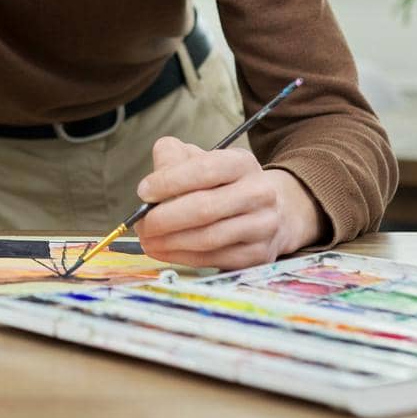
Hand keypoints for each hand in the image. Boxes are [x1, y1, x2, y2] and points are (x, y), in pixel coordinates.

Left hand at [132, 137, 327, 269]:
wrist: (275, 212)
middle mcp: (259, 193)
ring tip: (147, 239)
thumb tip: (149, 186)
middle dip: (164, 218)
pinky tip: (164, 250)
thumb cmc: (225, 185)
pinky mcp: (258, 255)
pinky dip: (182, 256)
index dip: (169, 181)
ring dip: (169, 241)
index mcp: (243, 163)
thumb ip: (173, 159)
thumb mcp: (203, 160)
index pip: (204, 170)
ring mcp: (262, 226)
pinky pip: (213, 258)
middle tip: (141, 223)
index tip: (143, 191)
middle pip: (204, 208)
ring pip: (207, 238)